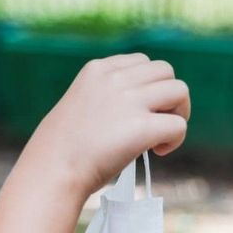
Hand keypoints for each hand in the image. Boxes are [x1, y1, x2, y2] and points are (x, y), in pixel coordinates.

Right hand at [27, 53, 190, 197]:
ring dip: (178, 113)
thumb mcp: (78, 104)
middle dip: (168, 96)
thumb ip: (106, 97)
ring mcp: (130, 101)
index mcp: (97, 70)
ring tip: (161, 136)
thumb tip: (139, 109)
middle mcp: (115, 79)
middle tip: (156, 123)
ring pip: (180, 91)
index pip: (141, 61)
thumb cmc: (61, 149)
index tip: (138, 109)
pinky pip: (179, 125)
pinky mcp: (143, 127)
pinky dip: (176, 139)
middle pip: (165, 70)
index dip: (147, 85)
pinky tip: (159, 151)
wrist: (52, 171)